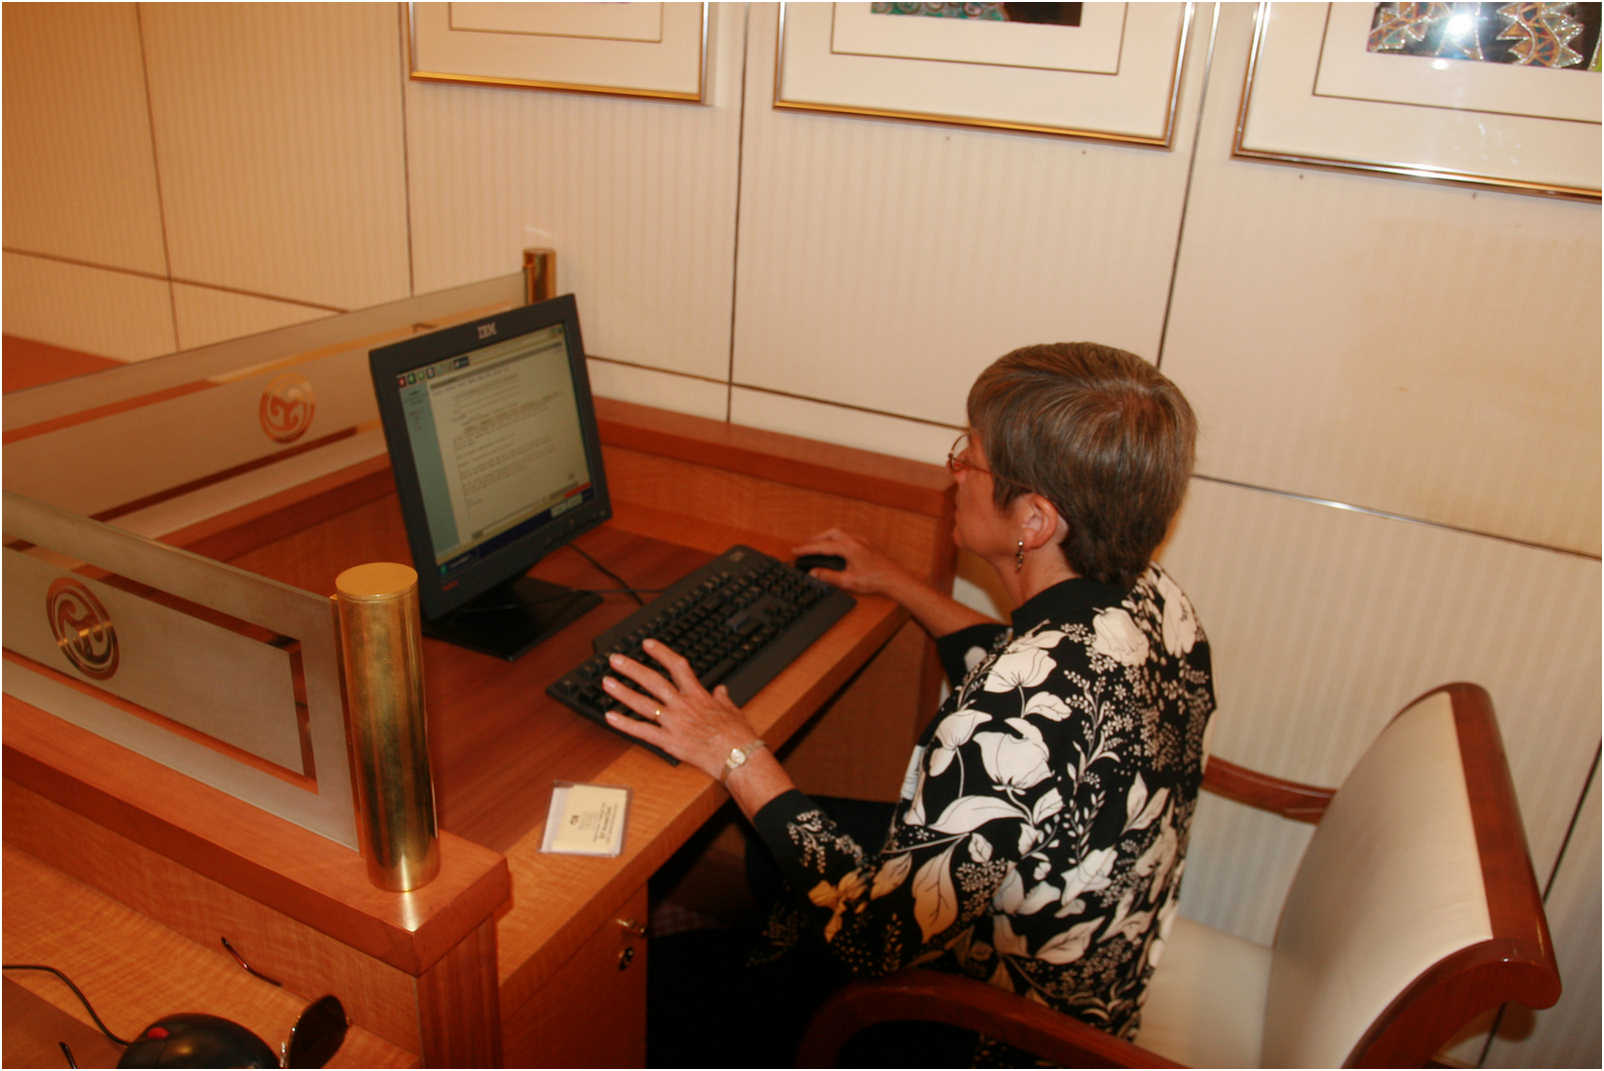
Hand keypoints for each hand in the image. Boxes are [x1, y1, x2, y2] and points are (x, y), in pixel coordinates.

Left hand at [601, 639, 757, 779]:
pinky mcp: (668, 741)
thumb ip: (723, 698)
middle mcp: (682, 705)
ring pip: (643, 703)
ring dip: (623, 692)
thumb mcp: (733, 710)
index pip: (677, 666)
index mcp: (698, 695)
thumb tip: (721, 690)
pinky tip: (610, 716)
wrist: (737, 756)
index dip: (661, 653)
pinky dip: (625, 724)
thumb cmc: (737, 735)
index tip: (648, 645)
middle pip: (653, 681)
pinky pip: (642, 731)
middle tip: (616, 660)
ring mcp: (673, 723)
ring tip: (607, 682)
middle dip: (633, 669)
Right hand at [797, 528, 994, 638]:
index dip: (806, 549)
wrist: (896, 580)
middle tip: (803, 546)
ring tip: (816, 545)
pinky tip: (836, 547)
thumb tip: (813, 574)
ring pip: (839, 533)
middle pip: (830, 533)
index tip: (794, 551)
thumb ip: (828, 577)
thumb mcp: (848, 581)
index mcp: (848, 547)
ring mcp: (862, 541)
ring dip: (826, 537)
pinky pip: (848, 536)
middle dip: (815, 539)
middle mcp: (855, 540)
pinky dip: (837, 539)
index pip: (822, 546)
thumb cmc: (875, 580)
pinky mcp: (867, 545)